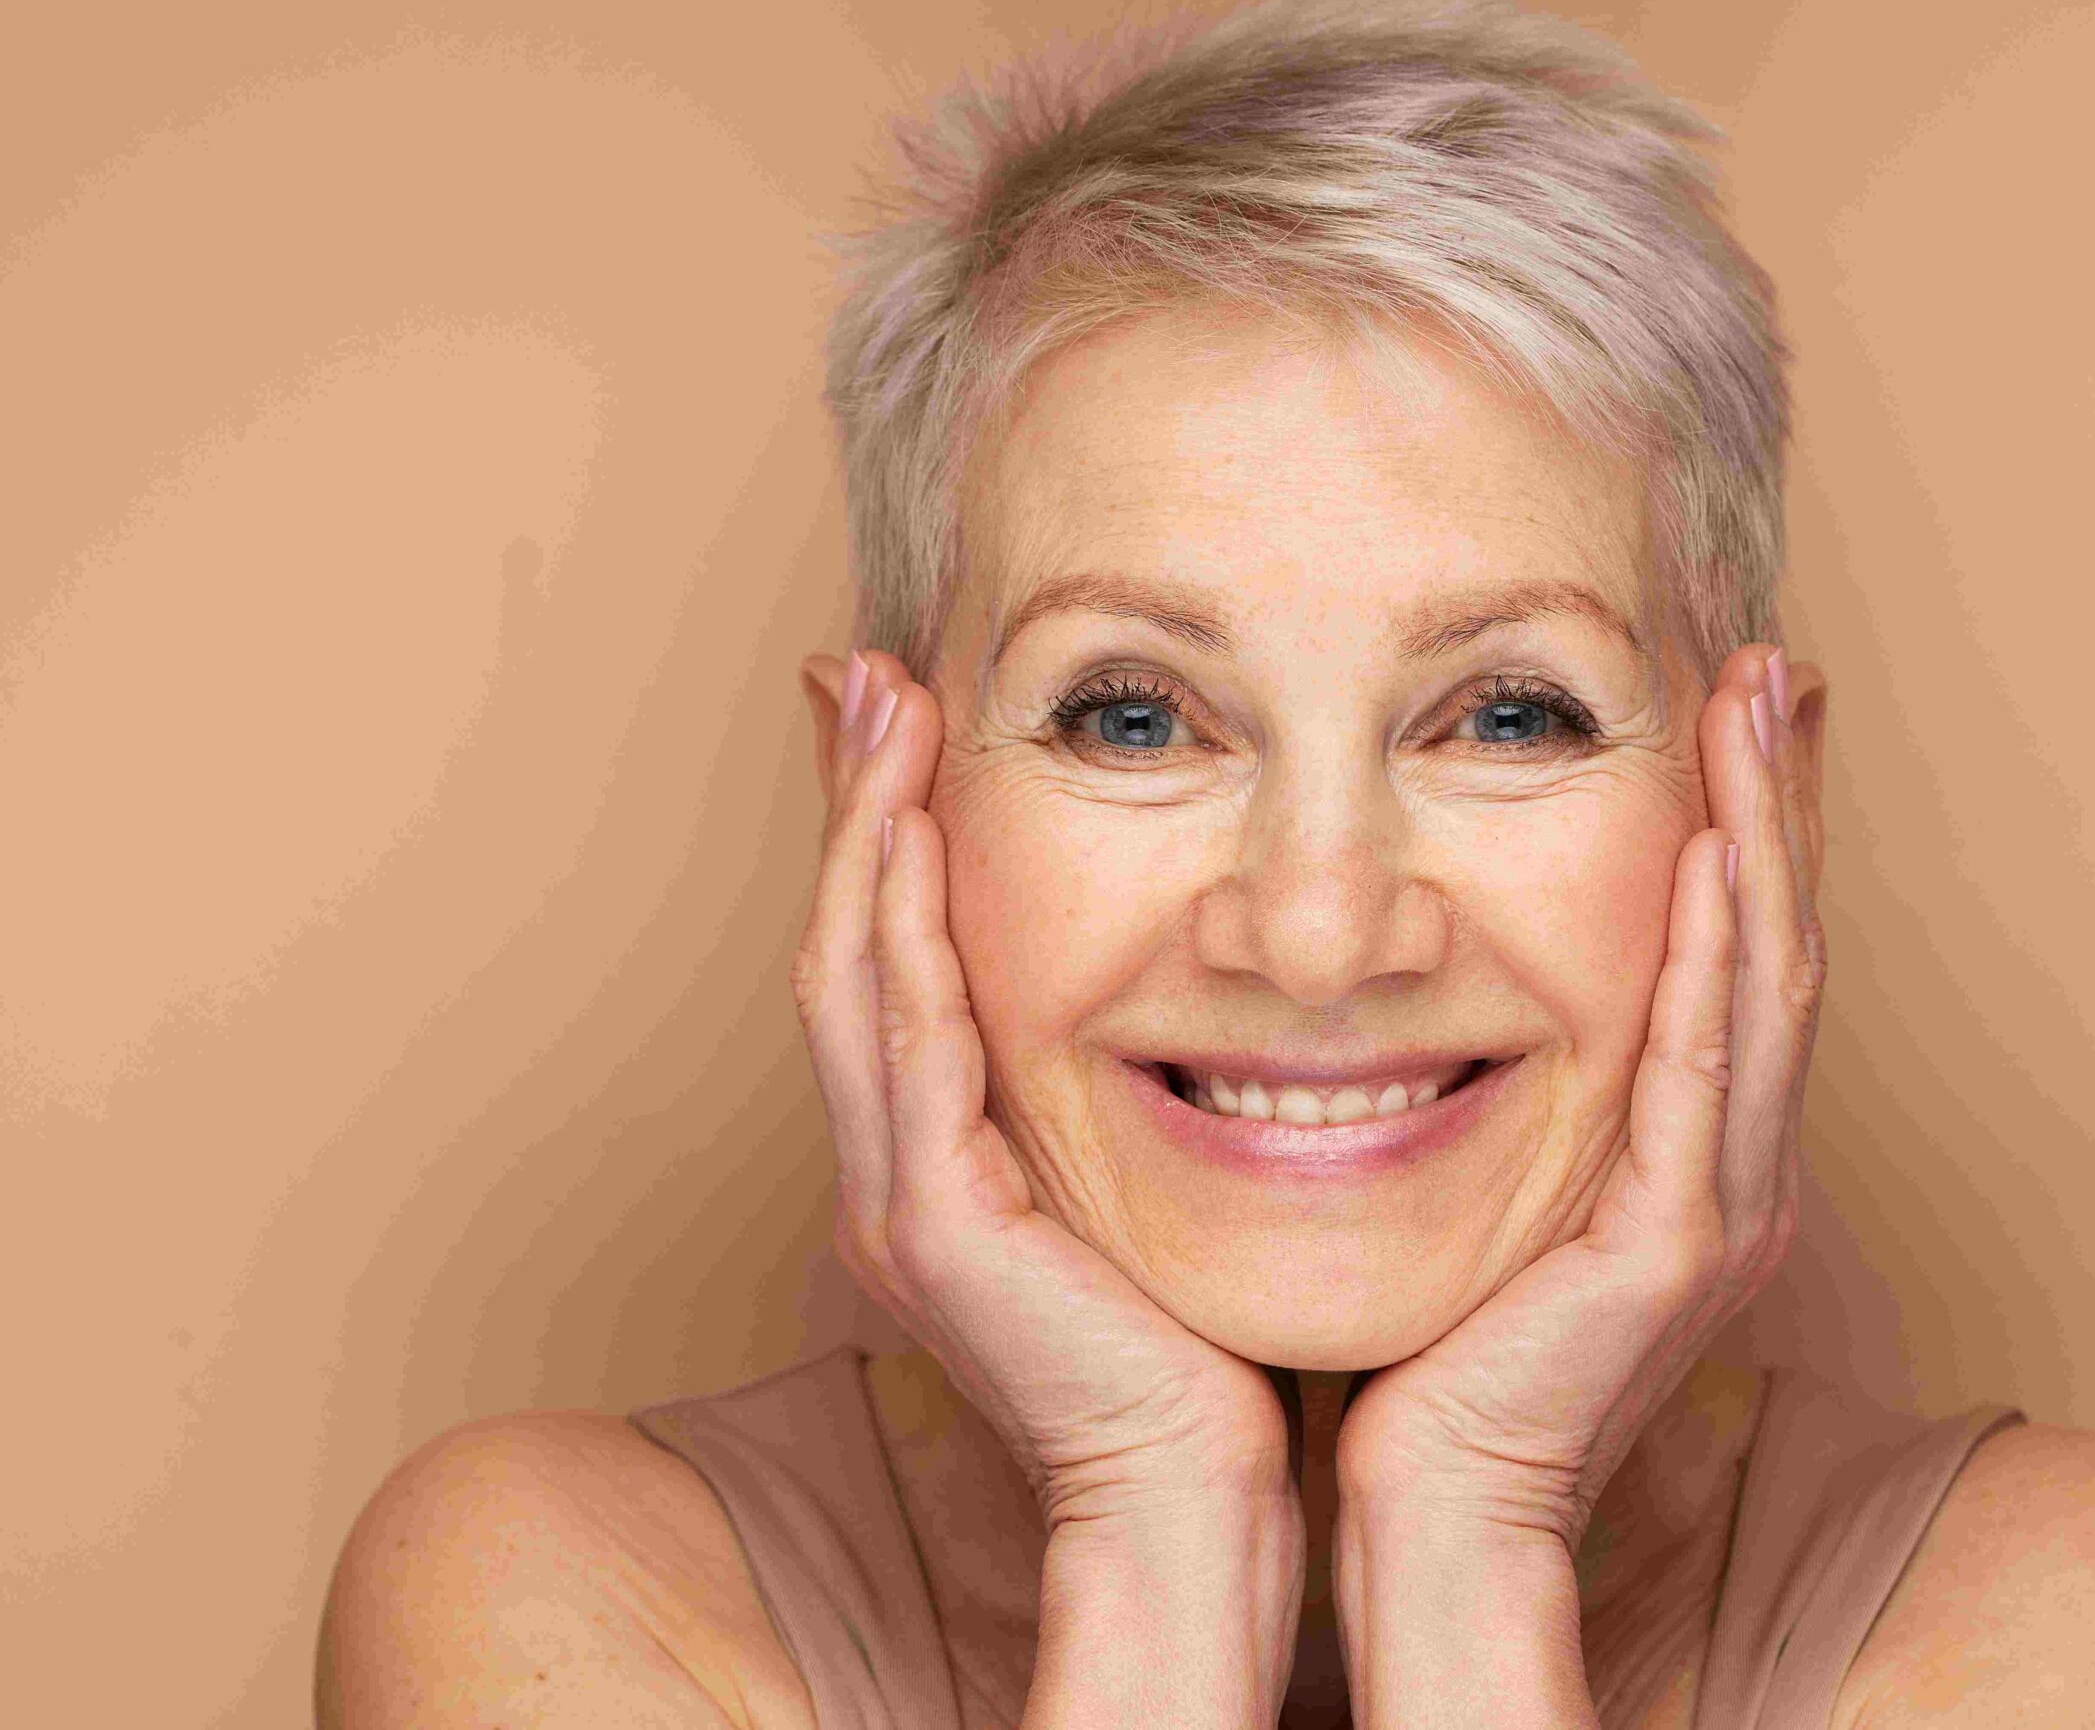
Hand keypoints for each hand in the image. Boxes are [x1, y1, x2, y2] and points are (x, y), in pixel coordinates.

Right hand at [789, 648, 1295, 1531]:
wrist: (1185, 1488)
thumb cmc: (1188, 1335)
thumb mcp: (1134, 1176)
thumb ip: (1112, 1086)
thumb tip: (1173, 973)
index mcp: (931, 1157)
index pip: (889, 960)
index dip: (882, 834)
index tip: (905, 716)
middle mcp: (887, 1169)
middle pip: (844, 946)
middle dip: (854, 802)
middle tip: (866, 669)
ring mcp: (893, 1199)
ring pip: (851, 979)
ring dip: (864, 837)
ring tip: (883, 713)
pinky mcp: (929, 1228)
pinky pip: (905, 1054)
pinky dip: (903, 939)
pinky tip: (914, 846)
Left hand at [1334, 642, 1827, 1548]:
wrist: (1446, 1505)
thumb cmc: (1450, 1344)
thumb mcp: (1504, 1178)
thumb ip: (1525, 1082)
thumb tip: (1462, 966)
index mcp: (1701, 1152)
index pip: (1743, 953)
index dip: (1754, 824)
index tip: (1737, 701)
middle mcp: (1737, 1167)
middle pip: (1782, 943)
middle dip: (1782, 797)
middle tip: (1776, 662)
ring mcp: (1721, 1207)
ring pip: (1767, 985)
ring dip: (1765, 837)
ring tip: (1759, 708)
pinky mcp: (1674, 1247)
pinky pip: (1702, 1077)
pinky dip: (1714, 961)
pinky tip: (1713, 859)